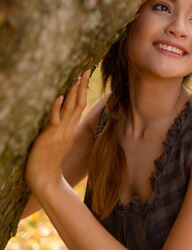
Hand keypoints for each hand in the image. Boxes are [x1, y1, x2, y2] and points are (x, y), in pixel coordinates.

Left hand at [25, 70, 90, 194]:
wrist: (45, 179)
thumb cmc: (49, 162)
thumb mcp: (60, 142)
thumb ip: (63, 130)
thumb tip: (63, 117)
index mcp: (71, 129)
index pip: (80, 105)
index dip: (84, 90)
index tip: (85, 77)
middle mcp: (69, 128)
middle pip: (79, 103)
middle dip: (83, 86)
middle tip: (87, 70)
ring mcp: (61, 132)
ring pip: (71, 108)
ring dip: (74, 92)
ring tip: (77, 77)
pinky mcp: (50, 136)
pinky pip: (55, 119)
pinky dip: (57, 107)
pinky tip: (60, 96)